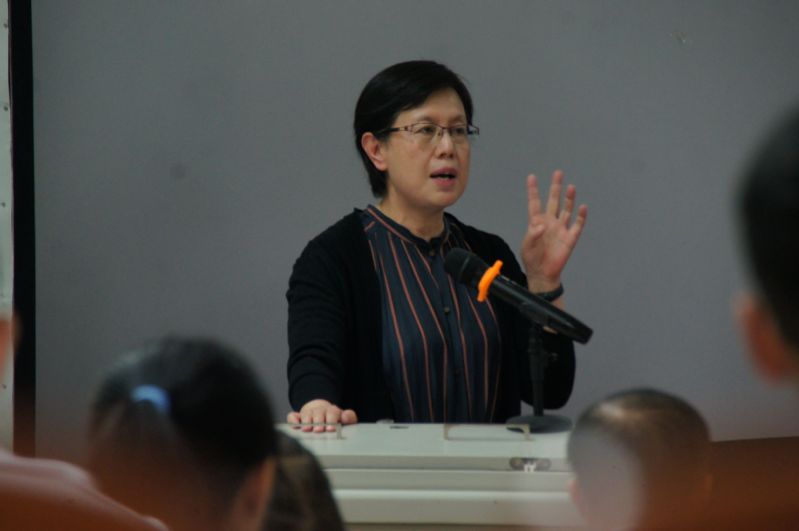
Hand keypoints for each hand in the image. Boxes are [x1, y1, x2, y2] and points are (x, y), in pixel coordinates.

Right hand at [286, 399, 357, 432]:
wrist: (321, 411)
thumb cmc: (334, 419)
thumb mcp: (344, 419)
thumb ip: (349, 417)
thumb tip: (345, 416)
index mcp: (332, 411)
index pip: (333, 412)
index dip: (332, 420)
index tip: (331, 429)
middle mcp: (319, 411)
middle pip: (319, 413)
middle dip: (319, 422)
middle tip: (319, 430)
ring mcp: (308, 413)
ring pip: (306, 414)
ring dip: (307, 421)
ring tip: (307, 429)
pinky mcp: (297, 417)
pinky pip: (293, 416)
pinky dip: (293, 420)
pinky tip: (295, 426)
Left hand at [521, 171, 587, 292]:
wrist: (543, 274)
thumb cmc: (532, 259)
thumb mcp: (527, 246)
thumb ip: (532, 235)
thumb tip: (542, 226)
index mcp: (537, 223)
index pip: (535, 203)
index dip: (533, 190)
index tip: (532, 177)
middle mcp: (550, 222)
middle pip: (553, 201)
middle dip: (555, 188)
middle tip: (558, 173)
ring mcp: (561, 229)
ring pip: (566, 210)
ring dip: (569, 199)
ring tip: (571, 187)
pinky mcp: (570, 238)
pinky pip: (577, 225)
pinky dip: (581, 216)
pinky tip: (582, 207)